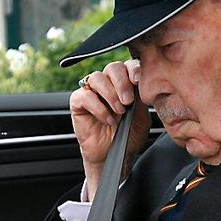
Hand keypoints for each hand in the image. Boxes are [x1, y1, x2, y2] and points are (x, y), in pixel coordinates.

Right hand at [70, 60, 151, 198]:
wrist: (115, 155)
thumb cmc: (128, 135)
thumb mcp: (141, 116)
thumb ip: (141, 99)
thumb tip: (142, 83)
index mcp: (125, 82)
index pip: (128, 66)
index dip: (133, 70)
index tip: (138, 81)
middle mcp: (108, 83)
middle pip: (112, 67)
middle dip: (121, 82)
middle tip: (128, 101)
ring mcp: (92, 91)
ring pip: (96, 77)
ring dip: (110, 93)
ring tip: (119, 111)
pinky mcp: (78, 103)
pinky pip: (84, 95)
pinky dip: (97, 107)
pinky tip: (108, 119)